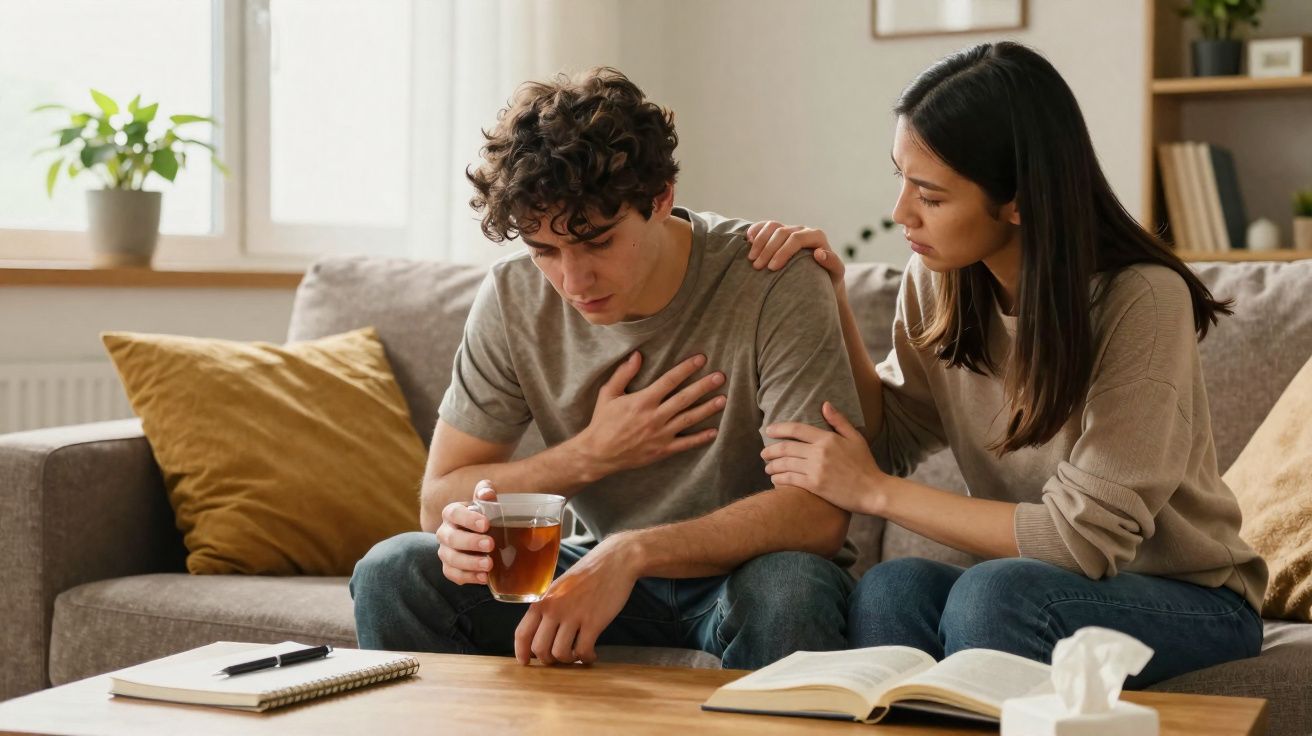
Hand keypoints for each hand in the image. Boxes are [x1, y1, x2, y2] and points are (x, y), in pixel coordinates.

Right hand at [434, 480, 497, 584]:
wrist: (481, 538)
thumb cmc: (484, 517)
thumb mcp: (487, 504)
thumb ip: (485, 494)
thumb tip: (487, 492)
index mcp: (452, 513)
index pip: (454, 513)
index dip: (468, 519)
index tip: (486, 524)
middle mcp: (444, 532)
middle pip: (451, 538)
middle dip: (471, 542)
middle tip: (491, 544)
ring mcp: (445, 552)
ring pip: (451, 559)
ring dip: (470, 563)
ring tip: (489, 565)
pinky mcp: (449, 568)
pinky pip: (453, 575)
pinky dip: (468, 577)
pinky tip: (483, 578)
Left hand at [514, 535, 638, 665]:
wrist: (615, 561)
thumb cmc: (588, 573)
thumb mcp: (559, 586)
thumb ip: (548, 606)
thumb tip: (541, 631)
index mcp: (542, 600)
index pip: (522, 633)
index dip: (521, 653)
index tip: (526, 663)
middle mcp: (553, 608)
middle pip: (539, 649)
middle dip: (548, 660)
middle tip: (559, 658)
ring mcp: (573, 615)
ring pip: (560, 653)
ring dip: (568, 660)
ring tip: (576, 655)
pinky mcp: (593, 622)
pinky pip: (583, 651)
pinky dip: (586, 658)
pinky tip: (591, 654)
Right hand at [574, 352, 725, 477]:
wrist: (598, 453)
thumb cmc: (602, 421)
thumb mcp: (608, 394)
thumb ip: (623, 373)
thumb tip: (637, 355)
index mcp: (642, 401)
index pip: (669, 380)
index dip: (686, 368)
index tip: (701, 359)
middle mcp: (654, 417)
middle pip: (684, 398)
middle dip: (704, 386)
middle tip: (720, 377)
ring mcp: (660, 434)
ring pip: (689, 419)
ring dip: (707, 409)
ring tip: (723, 399)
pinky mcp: (662, 450)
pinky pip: (685, 444)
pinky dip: (700, 438)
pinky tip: (714, 431)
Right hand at [744, 221, 844, 288]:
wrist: (821, 279)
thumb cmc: (829, 278)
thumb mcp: (836, 273)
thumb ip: (833, 263)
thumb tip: (819, 253)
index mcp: (816, 236)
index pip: (796, 239)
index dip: (782, 252)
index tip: (772, 268)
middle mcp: (803, 230)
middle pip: (781, 233)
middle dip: (767, 249)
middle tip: (757, 267)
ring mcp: (790, 230)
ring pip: (772, 226)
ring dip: (759, 241)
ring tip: (751, 258)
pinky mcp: (780, 233)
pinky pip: (766, 226)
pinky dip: (756, 230)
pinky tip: (748, 240)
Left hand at [762, 402, 885, 513]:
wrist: (873, 491)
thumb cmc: (865, 465)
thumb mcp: (856, 438)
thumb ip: (839, 421)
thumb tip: (825, 404)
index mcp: (827, 439)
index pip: (796, 430)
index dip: (779, 429)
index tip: (769, 431)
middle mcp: (819, 452)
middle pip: (786, 448)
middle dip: (770, 450)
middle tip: (763, 453)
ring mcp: (816, 469)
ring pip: (785, 464)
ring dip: (772, 466)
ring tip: (768, 468)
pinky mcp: (814, 486)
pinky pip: (790, 480)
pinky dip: (779, 479)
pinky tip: (775, 480)